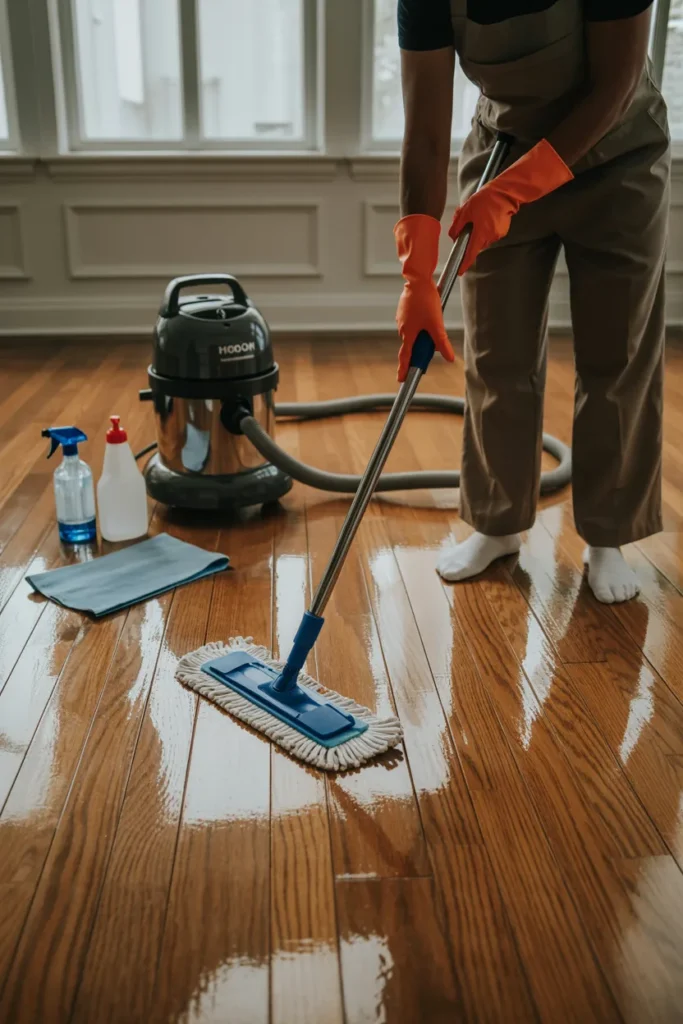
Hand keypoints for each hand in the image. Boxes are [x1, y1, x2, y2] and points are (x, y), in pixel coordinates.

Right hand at [394, 214, 454, 382]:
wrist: (417, 279)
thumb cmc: (425, 300)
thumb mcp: (437, 324)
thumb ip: (442, 342)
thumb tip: (449, 357)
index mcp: (409, 334)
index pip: (406, 357)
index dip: (405, 369)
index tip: (402, 380)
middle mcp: (402, 329)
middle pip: (412, 346)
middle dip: (421, 347)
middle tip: (431, 344)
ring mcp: (402, 320)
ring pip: (413, 334)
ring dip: (422, 334)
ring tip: (432, 321)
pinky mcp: (404, 312)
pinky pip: (412, 323)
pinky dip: (420, 324)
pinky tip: (426, 314)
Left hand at [449, 139, 572, 274]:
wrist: (505, 192)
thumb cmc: (485, 199)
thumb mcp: (465, 210)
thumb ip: (457, 226)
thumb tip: (454, 236)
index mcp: (480, 233)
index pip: (470, 253)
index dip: (464, 263)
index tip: (459, 271)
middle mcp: (489, 237)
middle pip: (476, 245)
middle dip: (471, 238)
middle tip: (468, 223)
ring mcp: (497, 235)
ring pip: (483, 239)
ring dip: (479, 232)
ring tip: (479, 216)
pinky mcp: (502, 231)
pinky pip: (490, 234)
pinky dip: (486, 228)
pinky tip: (487, 216)